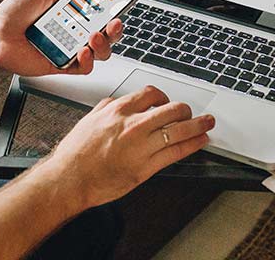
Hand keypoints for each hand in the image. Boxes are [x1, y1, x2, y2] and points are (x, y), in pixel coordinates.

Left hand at [0, 0, 122, 75]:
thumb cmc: (15, 12)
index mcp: (75, 10)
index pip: (103, 7)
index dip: (117, 3)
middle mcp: (77, 29)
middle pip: (108, 32)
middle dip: (116, 27)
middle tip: (115, 20)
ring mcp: (72, 47)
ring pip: (100, 51)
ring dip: (103, 44)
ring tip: (94, 36)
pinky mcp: (63, 64)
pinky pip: (83, 67)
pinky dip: (86, 61)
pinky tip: (82, 52)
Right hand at [49, 86, 214, 209]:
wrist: (68, 180)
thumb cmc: (75, 154)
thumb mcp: (88, 120)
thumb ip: (105, 108)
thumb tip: (116, 101)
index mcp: (117, 110)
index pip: (150, 94)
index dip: (164, 98)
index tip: (168, 102)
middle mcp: (132, 125)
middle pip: (171, 109)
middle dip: (185, 110)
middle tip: (190, 113)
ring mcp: (141, 146)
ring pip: (179, 129)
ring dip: (198, 125)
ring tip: (207, 123)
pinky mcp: (145, 167)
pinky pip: (176, 152)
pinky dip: (193, 144)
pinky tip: (200, 141)